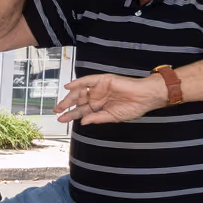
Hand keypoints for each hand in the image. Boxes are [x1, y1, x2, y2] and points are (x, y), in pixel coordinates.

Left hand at [55, 72, 170, 125]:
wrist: (145, 98)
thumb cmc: (133, 107)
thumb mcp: (112, 117)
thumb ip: (97, 118)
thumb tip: (83, 122)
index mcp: (99, 107)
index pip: (81, 111)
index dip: (71, 115)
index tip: (61, 120)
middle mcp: (97, 97)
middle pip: (78, 101)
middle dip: (66, 106)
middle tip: (57, 111)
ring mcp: (99, 88)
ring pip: (80, 92)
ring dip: (69, 97)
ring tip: (61, 103)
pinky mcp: (103, 80)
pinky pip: (88, 81)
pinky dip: (78, 83)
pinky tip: (69, 87)